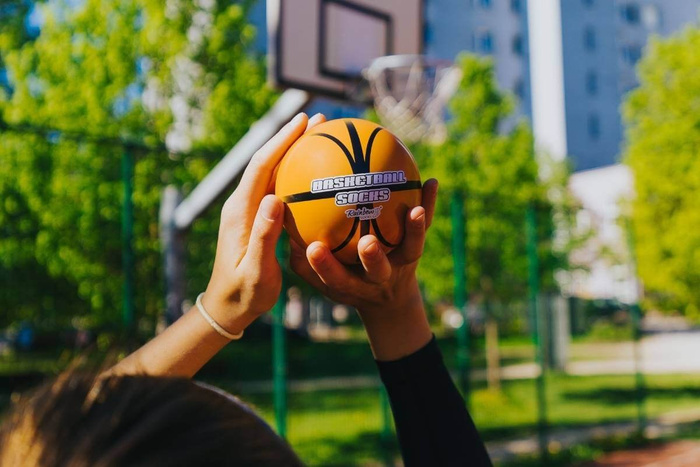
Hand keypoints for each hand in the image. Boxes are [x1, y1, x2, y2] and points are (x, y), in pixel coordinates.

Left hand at [203, 112, 326, 333]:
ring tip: (318, 137)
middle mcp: (242, 204)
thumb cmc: (245, 292)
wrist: (227, 306)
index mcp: (240, 210)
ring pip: (273, 172)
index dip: (280, 141)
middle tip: (317, 120)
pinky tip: (315, 176)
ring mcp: (249, 210)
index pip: (261, 166)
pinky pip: (277, 188)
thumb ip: (264, 236)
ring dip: (293, 152)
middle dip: (290, 137)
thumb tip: (275, 200)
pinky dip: (295, 174)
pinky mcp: (257, 218)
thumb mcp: (257, 270)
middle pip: (267, 161)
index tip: (302, 122)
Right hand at [290, 179, 438, 359]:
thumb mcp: (321, 276)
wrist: (387, 300)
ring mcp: (401, 266)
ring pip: (410, 251)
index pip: (336, 279)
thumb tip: (276, 220)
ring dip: (414, 231)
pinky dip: (430, 205)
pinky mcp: (416, 252)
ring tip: (414, 210)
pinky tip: (432, 182)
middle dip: (373, 258)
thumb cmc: (344, 279)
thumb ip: (301, 256)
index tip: (313, 248)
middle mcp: (378, 278)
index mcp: (352, 286)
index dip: (325, 267)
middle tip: (367, 242)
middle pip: (377, 271)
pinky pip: (426, 228)